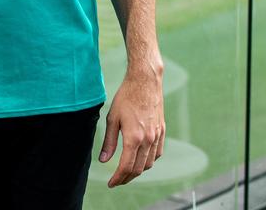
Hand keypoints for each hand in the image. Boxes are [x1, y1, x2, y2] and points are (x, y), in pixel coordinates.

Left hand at [98, 69, 164, 187]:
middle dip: (126, 178)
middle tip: (117, 181)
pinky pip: (157, 153)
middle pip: (138, 169)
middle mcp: (148, 140)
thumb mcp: (112, 119)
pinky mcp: (162, 131)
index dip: (117, 178)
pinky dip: (148, 161)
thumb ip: (109, 142)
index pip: (126, 167)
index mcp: (134, 138)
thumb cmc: (126, 97)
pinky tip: (141, 159)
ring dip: (138, 171)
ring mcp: (157, 136)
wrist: (145, 82)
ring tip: (127, 172)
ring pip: (149, 163)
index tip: (111, 183)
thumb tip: (103, 160)